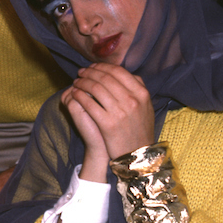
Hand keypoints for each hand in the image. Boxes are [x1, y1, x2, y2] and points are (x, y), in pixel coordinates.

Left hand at [62, 64, 154, 182]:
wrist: (138, 155)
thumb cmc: (140, 130)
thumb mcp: (146, 107)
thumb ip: (138, 88)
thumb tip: (126, 73)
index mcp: (141, 93)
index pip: (119, 72)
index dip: (103, 67)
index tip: (93, 67)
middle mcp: (132, 100)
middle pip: (105, 78)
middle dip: (90, 72)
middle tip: (81, 72)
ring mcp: (119, 112)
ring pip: (96, 88)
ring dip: (83, 82)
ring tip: (77, 82)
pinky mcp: (107, 124)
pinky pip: (89, 103)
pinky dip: (80, 95)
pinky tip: (75, 94)